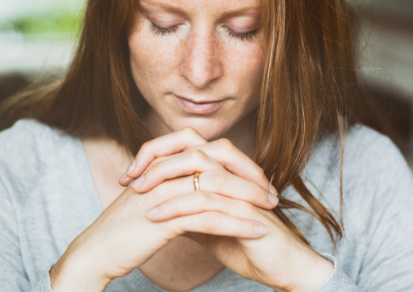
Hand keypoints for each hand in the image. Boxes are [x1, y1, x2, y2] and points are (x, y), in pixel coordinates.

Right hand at [52, 129, 272, 290]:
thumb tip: (196, 186)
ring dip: (249, 199)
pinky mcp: (166, 217)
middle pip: (216, 160)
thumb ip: (170, 186)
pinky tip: (258, 231)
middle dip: (249, 174)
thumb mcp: (149, 199)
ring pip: (218, 187)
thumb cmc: (122, 229)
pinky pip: (210, 217)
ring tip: (272, 211)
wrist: (96, 251)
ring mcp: (164, 192)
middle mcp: (164, 171)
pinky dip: (238, 223)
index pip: (206, 149)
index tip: (256, 179)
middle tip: (271, 192)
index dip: (236, 161)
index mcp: (161, 163)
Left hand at [122, 128, 333, 291]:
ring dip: (165, 180)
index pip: (189, 144)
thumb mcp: (207, 224)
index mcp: (225, 171)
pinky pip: (207, 202)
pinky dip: (177, 208)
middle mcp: (235, 174)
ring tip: (138, 194)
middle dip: (158, 158)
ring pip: (201, 171)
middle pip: (194, 147)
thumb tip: (156, 203)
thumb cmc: (246, 244)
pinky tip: (156, 217)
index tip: (131, 171)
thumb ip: (187, 208)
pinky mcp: (247, 212)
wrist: (281, 268)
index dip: (158, 151)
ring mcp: (243, 190)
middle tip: (131, 176)